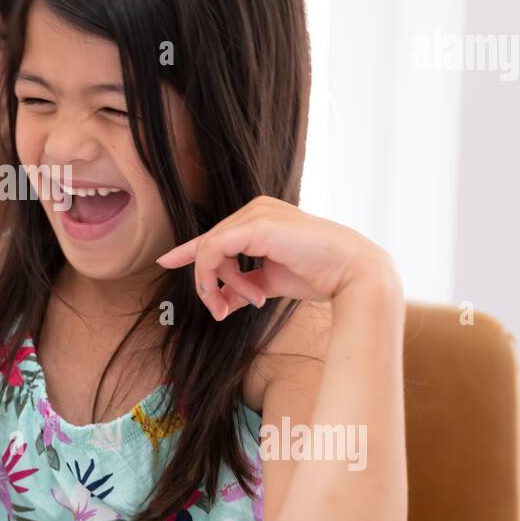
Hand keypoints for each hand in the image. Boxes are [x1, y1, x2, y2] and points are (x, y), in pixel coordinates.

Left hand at [156, 195, 396, 320]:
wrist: (352, 273)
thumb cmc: (318, 275)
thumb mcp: (269, 283)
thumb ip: (243, 288)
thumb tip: (221, 303)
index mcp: (260, 217)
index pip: (215, 235)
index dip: (189, 251)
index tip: (166, 262)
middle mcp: (255, 209)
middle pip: (209, 246)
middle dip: (209, 283)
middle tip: (222, 311)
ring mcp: (256, 213)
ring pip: (208, 249)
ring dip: (219, 285)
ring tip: (246, 302)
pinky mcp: (256, 224)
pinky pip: (214, 250)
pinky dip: (217, 278)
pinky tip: (241, 298)